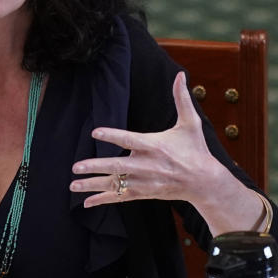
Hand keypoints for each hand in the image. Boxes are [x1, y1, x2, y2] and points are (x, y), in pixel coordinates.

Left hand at [69, 71, 222, 207]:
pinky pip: (120, 198)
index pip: (130, 140)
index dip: (113, 135)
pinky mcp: (144, 193)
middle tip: (76, 166)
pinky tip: (86, 202)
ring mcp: (145, 182)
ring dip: (93, 185)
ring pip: (115, 184)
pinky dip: (102, 200)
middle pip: (118, 167)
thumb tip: (181, 75)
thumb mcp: (191, 123)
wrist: (205, 182)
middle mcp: (148, 166)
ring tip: (73, 184)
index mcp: (156, 146)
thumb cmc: (196, 150)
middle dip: (96, 166)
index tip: (95, 132)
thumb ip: (182, 99)